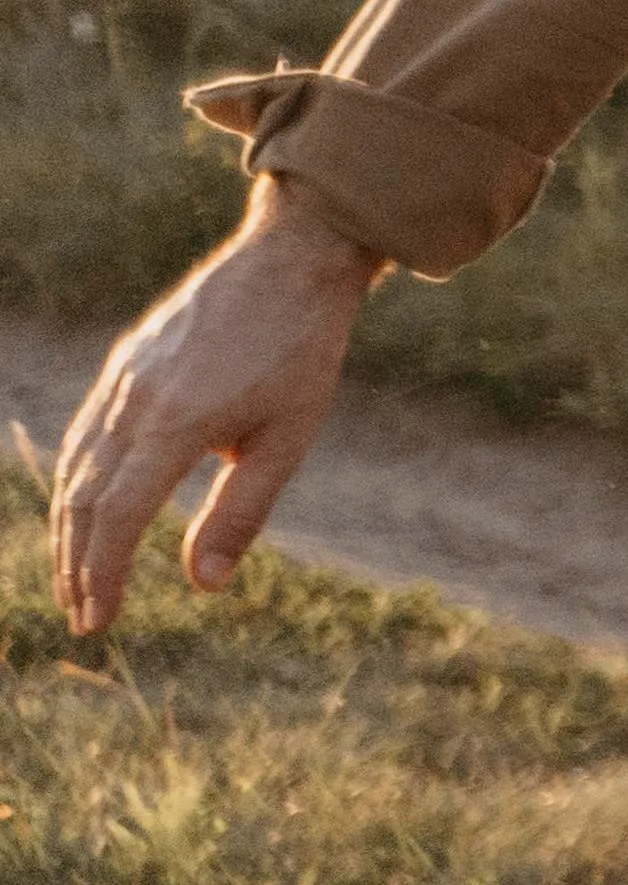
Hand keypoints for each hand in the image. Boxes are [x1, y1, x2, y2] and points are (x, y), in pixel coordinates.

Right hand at [42, 186, 381, 639]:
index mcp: (175, 423)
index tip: (99, 619)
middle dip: (77, 563)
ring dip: (69, 529)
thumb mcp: (286, 440)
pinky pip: (84, 435)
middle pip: (84, 498)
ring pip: (75, 467)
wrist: (289, 264)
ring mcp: (122, 380)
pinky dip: (76, 483)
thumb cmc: (301, 354)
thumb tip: (204, 584)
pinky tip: (84, 512)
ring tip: (76, 579)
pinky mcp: (125, 366)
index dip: (103, 573)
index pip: (119, 516)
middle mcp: (133, 401)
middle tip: (82, 616)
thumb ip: (240, 512)